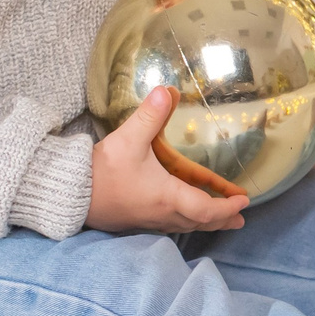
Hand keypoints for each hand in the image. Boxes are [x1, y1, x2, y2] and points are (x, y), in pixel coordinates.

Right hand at [86, 87, 248, 233]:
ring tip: (221, 220)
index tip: (244, 201)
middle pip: (201, 221)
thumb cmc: (103, 170)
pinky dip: (186, 220)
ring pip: (186, 225)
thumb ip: (150, 115)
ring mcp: (150, 220)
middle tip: (240, 219)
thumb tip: (167, 90)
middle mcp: (163, 213)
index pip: (207, 210)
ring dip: (206, 221)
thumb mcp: (129, 139)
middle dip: (223, 219)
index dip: (228, 207)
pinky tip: (183, 214)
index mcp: (168, 197)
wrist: (70, 194)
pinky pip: (171, 224)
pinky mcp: (138, 220)